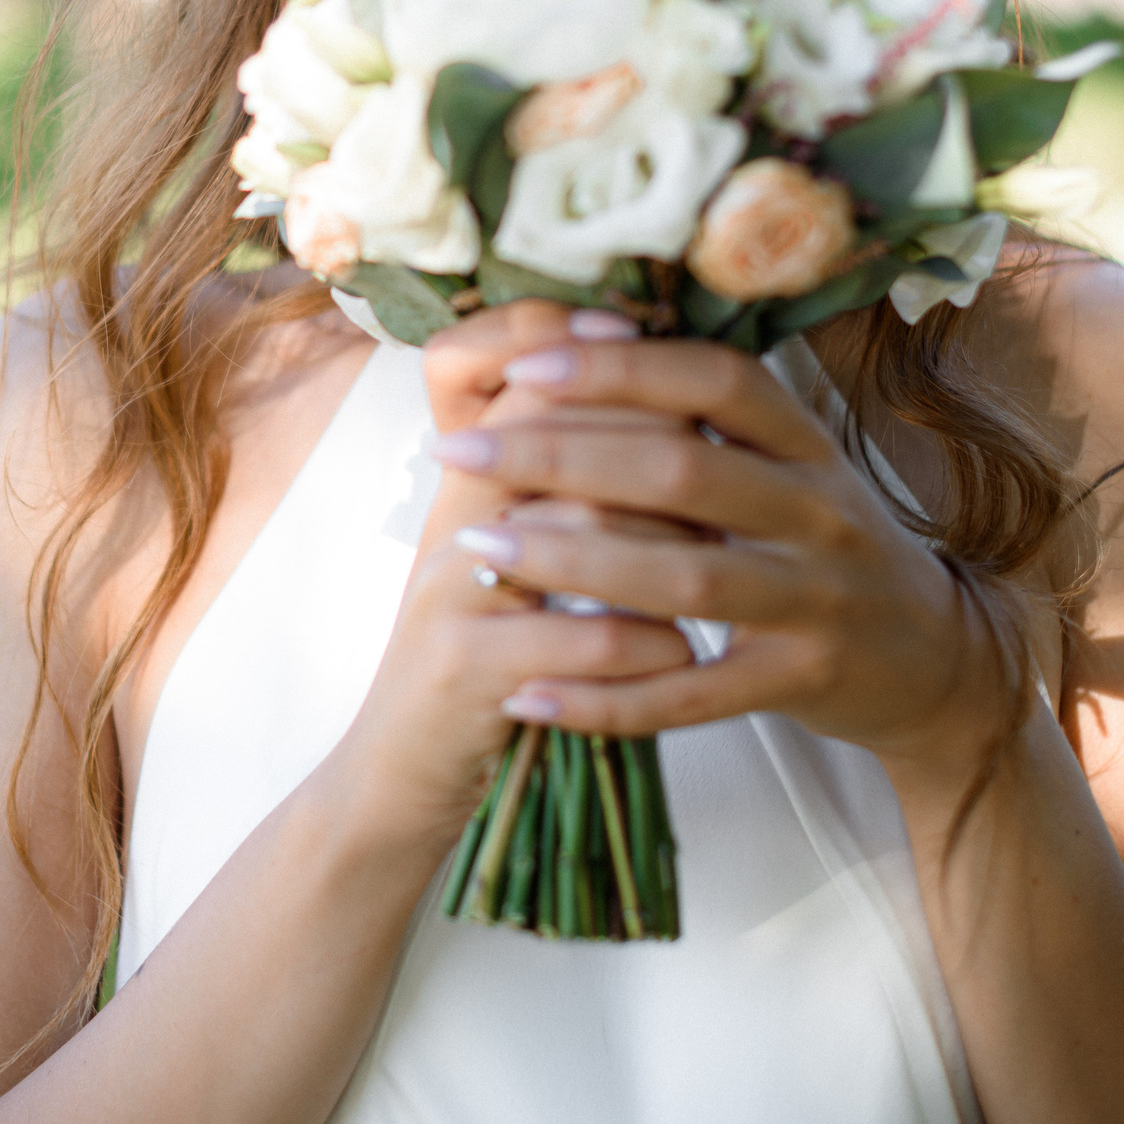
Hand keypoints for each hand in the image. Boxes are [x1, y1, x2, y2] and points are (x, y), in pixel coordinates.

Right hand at [319, 304, 694, 846]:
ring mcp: (449, 596)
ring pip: (580, 531)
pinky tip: (682, 653)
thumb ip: (559, 487)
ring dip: (667, 547)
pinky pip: (582, 638)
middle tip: (725, 466)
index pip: (526, 387)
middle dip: (652, 443)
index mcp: (466, 490)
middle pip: (554, 439)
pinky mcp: (463, 671)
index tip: (661, 347)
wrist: (397, 776)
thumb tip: (664, 415)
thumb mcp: (504, 559)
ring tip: (717, 562)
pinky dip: (648, 645)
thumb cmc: (482, 658)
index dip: (594, 360)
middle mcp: (449, 526)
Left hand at [428, 326, 1003, 775]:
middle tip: (461, 451)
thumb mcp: (787, 465)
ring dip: (573, 562)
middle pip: (684, 469)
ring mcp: (817, 600)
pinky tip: (528, 697)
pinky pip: (694, 694)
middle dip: (562, 454)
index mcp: (806, 442)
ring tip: (477, 548)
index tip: (524, 366)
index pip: (717, 379)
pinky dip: (609, 698)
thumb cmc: (822, 544)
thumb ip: (703, 420)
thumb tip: (575, 346)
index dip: (622, 366)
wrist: (934, 659)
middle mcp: (819, 510)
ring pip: (685, 577)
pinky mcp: (803, 682)